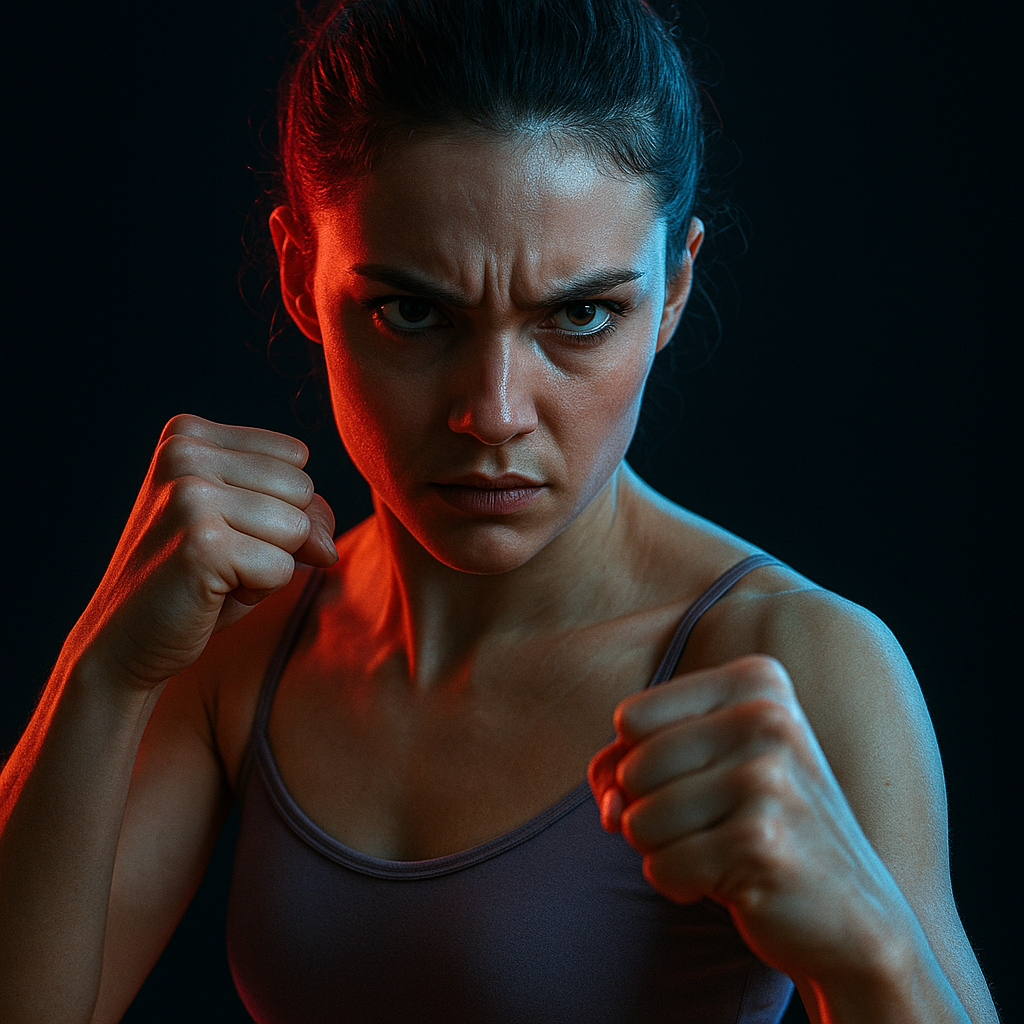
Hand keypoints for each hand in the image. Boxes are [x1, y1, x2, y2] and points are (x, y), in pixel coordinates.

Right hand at [65, 414, 337, 690]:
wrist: (125, 639)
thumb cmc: (197, 577)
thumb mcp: (252, 525)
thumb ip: (302, 511)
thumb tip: (326, 546)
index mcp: (189, 433)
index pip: (295, 456)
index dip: (281, 504)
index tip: (226, 527)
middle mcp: (184, 452)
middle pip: (302, 489)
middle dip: (279, 536)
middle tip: (221, 555)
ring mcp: (190, 495)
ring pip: (298, 529)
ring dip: (270, 565)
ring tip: (216, 572)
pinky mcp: (201, 543)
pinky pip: (284, 568)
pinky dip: (260, 591)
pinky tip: (211, 592)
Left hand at [587, 654, 911, 982]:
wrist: (853, 916)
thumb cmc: (758, 826)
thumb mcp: (702, 768)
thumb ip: (629, 762)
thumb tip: (607, 797)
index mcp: (756, 682)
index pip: (631, 718)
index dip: (638, 762)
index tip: (690, 782)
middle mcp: (767, 718)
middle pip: (631, 767)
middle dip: (648, 812)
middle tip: (706, 826)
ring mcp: (768, 779)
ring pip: (638, 820)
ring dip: (663, 851)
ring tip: (718, 851)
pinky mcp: (761, 842)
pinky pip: (661, 867)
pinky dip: (679, 884)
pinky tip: (731, 882)